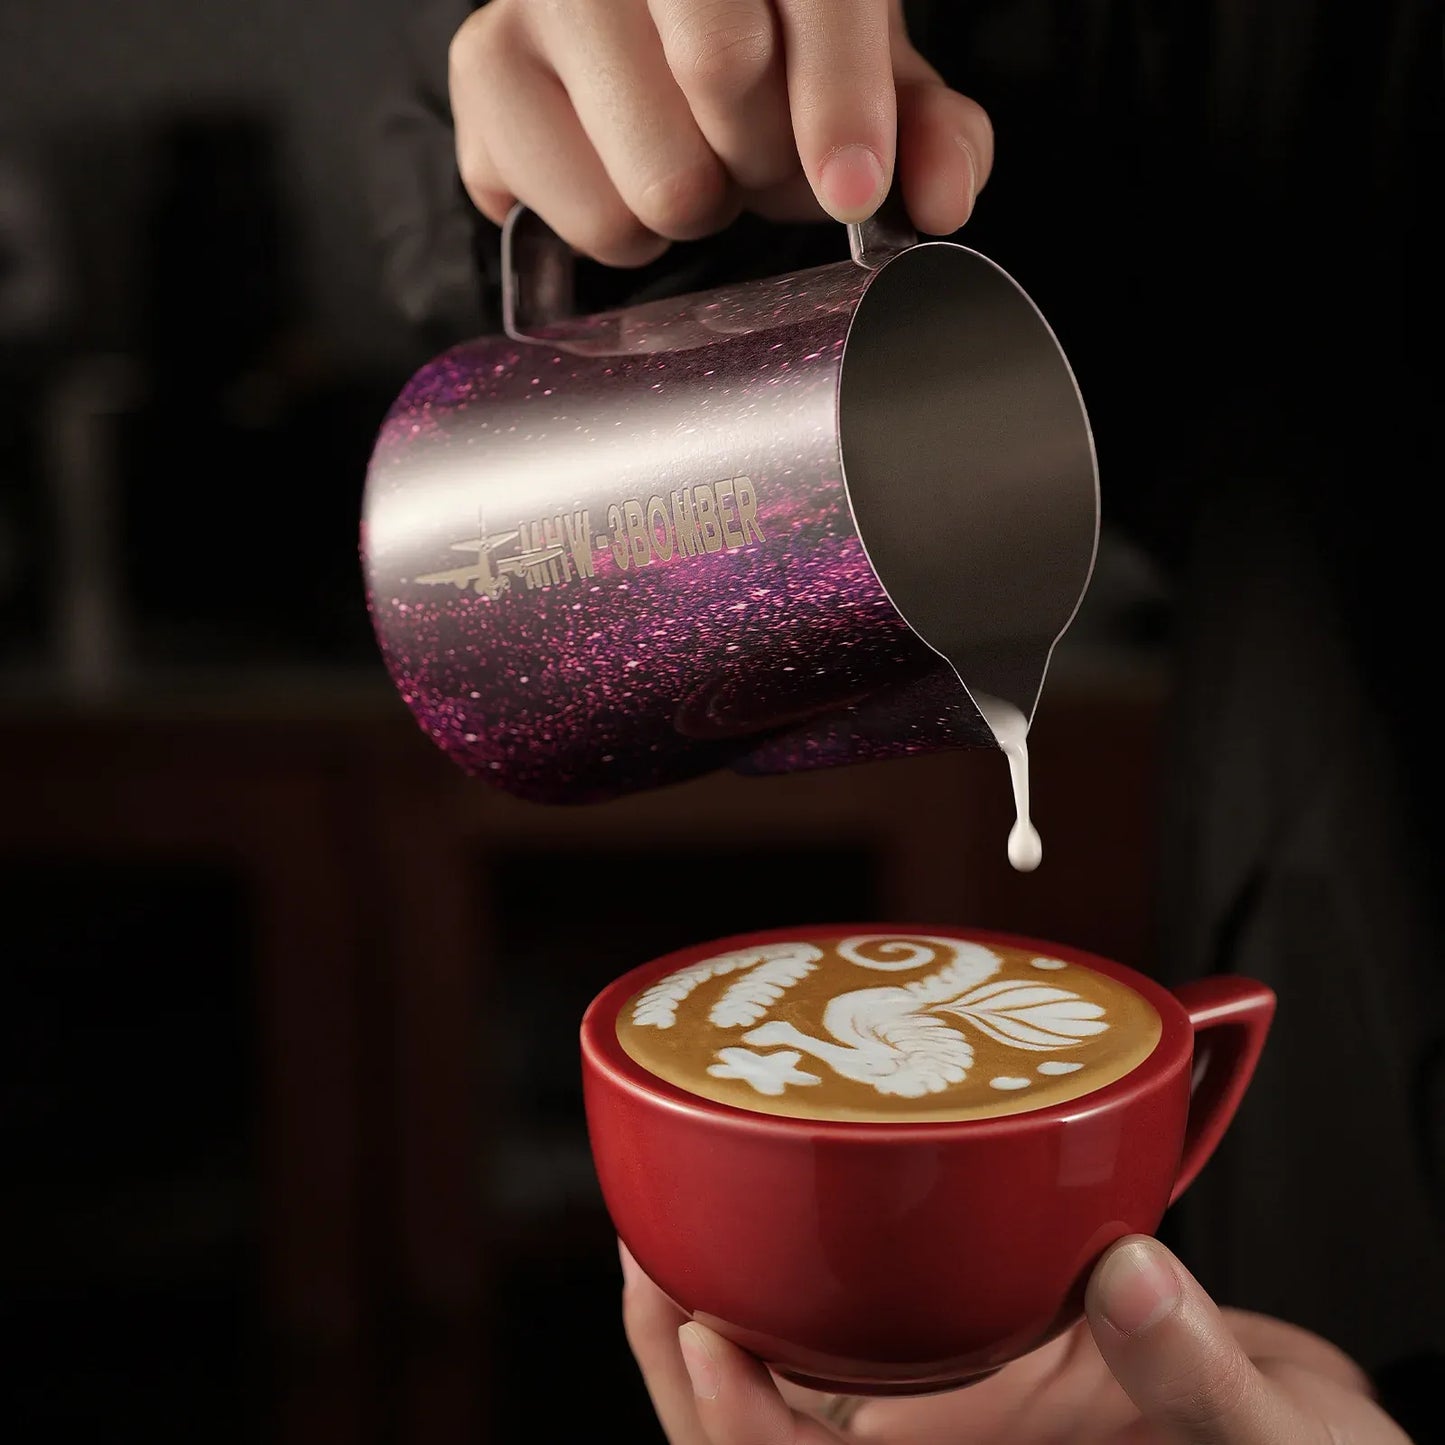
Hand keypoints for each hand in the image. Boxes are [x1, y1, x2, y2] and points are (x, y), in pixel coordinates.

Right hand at [447, 0, 992, 264]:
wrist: (632, 27)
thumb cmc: (761, 44)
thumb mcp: (861, 70)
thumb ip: (924, 125)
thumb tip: (942, 199)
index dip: (841, 97)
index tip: (854, 188)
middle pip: (724, 73)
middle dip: (766, 157)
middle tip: (760, 159)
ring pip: (657, 178)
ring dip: (699, 207)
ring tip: (691, 164)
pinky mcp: (483, 72)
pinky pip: (586, 219)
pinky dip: (627, 233)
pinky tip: (624, 177)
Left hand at [620, 1234, 1412, 1442]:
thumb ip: (1203, 1380)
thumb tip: (1129, 1274)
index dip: (747, 1433)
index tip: (702, 1331)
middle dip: (692, 1371)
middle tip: (652, 1251)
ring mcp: (948, 1439)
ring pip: (795, 1418)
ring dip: (714, 1343)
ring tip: (671, 1238)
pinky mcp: (963, 1400)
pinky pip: (847, 1370)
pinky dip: (787, 1317)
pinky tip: (772, 1247)